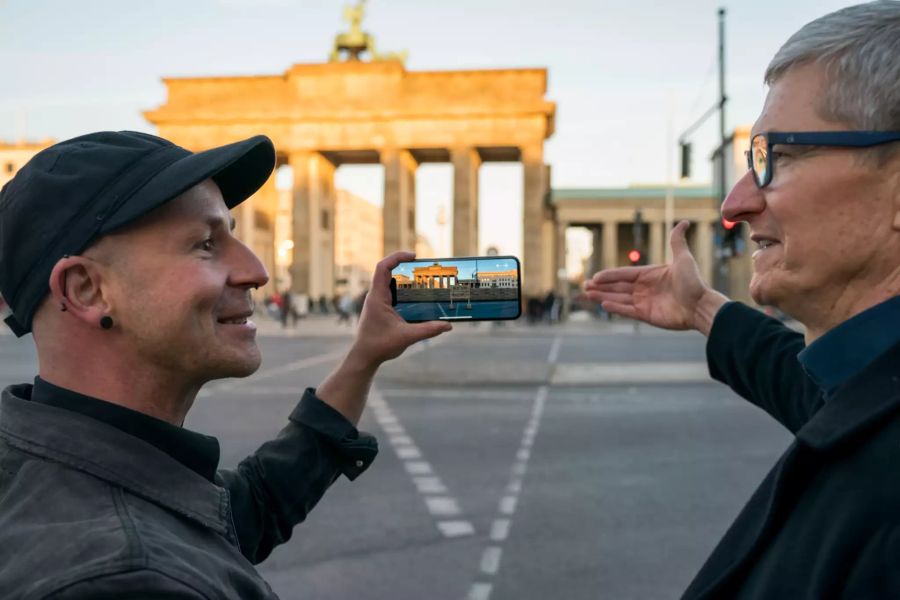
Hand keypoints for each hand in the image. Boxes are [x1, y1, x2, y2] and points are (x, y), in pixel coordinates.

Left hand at [350, 251, 452, 365]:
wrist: (364, 357)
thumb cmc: (379, 346)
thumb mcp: (407, 337)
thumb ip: (428, 330)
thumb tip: (448, 325)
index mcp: (377, 297)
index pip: (383, 267)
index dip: (397, 257)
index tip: (414, 256)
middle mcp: (375, 296)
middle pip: (387, 271)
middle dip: (405, 265)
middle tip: (423, 267)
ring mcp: (377, 301)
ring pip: (389, 281)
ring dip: (404, 278)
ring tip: (422, 279)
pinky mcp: (380, 308)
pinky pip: (391, 292)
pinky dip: (403, 290)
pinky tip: (416, 297)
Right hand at [582, 221, 727, 333]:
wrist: (701, 305)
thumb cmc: (693, 282)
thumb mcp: (683, 258)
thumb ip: (677, 241)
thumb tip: (683, 222)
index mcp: (649, 275)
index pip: (624, 274)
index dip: (609, 275)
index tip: (595, 276)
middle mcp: (644, 289)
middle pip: (617, 287)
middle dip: (601, 287)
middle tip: (585, 286)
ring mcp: (644, 303)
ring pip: (618, 298)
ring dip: (603, 296)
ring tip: (587, 295)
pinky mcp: (646, 315)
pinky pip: (627, 311)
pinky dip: (615, 308)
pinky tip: (603, 304)